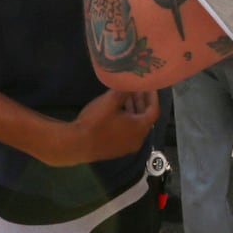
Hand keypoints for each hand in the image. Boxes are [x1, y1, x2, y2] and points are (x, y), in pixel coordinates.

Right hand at [42, 88, 160, 165]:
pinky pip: (128, 131)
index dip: (152, 96)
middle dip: (141, 102)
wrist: (79, 144)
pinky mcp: (117, 149)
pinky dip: (127, 119)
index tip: (149, 85)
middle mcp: (138, 139)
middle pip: (145, 118)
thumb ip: (124, 91)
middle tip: (136, 88)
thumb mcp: (110, 101)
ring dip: (133, 110)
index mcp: (140, 128)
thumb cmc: (97, 121)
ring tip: (125, 96)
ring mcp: (127, 146)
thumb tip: (133, 83)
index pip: (154, 110)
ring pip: (136, 125)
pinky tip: (116, 111)